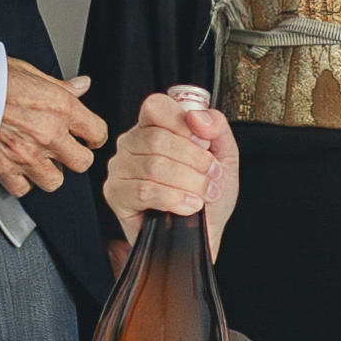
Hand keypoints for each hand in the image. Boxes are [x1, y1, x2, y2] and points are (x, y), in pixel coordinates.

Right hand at [0, 60, 102, 197]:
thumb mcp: (32, 72)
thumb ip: (61, 86)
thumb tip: (82, 86)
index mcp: (60, 107)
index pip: (97, 133)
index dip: (93, 136)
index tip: (87, 138)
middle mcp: (48, 134)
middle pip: (82, 163)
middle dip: (74, 157)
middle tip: (64, 150)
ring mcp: (27, 154)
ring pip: (54, 181)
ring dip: (49, 172)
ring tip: (40, 160)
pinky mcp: (4, 168)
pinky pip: (22, 189)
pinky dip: (20, 182)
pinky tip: (17, 168)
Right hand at [101, 86, 237, 251]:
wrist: (203, 234)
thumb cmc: (208, 196)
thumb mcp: (224, 156)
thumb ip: (217, 127)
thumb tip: (197, 116)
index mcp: (154, 126)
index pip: (156, 106)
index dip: (182, 122)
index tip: (204, 143)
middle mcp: (132, 143)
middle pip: (158, 139)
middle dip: (195, 161)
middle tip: (211, 177)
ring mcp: (120, 168)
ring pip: (154, 166)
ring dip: (189, 182)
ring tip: (202, 194)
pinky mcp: (115, 194)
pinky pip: (144, 191)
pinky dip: (174, 199)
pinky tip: (188, 206)